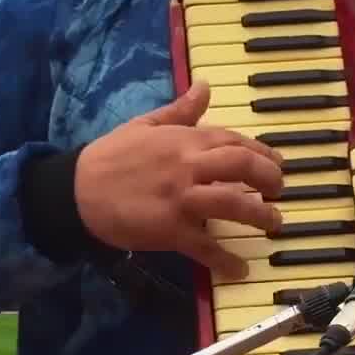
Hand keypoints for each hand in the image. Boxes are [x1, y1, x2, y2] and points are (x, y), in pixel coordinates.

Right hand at [75, 79, 284, 279]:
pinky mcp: (171, 230)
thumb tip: (205, 86)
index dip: (261, 153)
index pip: (234, 141)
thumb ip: (180, 110)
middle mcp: (188, 166)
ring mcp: (181, 199)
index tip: (275, 164)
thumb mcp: (145, 124)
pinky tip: (240, 269)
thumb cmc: (111, 156)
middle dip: (269, 178)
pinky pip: (205, 247)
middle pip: (242, 167)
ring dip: (259, 215)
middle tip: (278, 191)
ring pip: (232, 204)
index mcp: (184, 139)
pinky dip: (225, 259)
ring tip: (273, 222)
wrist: (77, 190)